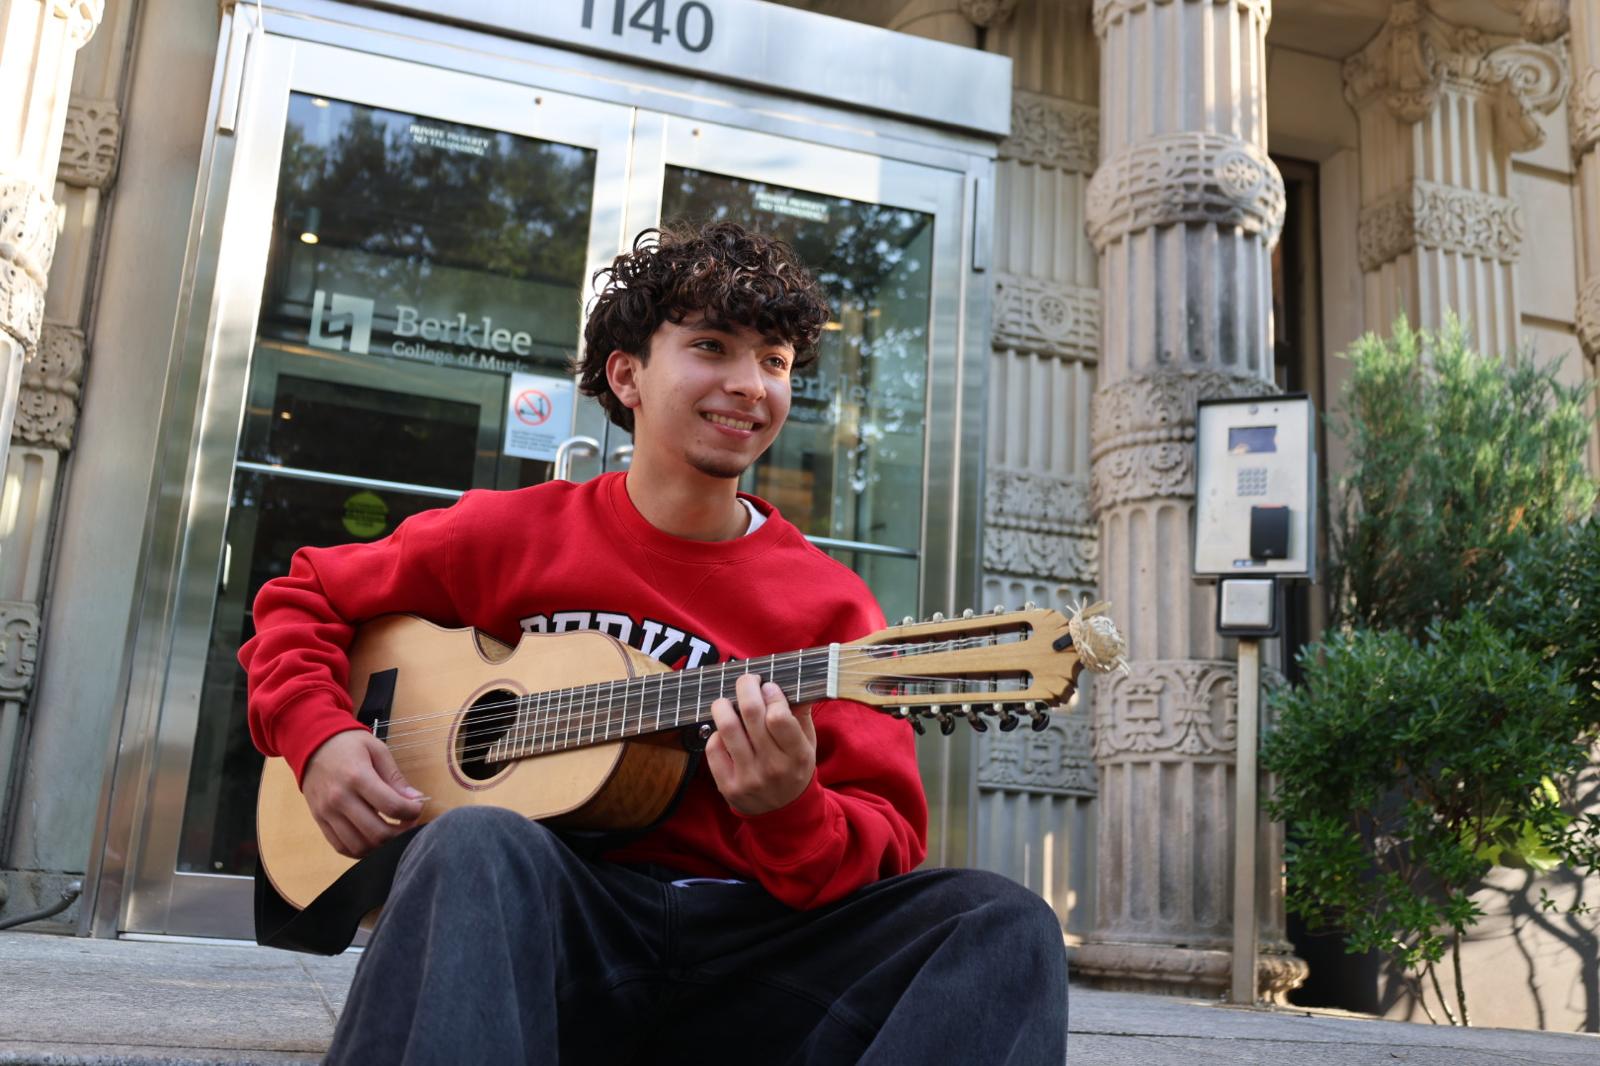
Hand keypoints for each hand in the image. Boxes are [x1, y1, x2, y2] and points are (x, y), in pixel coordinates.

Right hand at [301, 729, 424, 857]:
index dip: (412, 812)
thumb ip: (395, 777)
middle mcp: (340, 799)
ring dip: (382, 846)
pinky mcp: (320, 821)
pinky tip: (374, 840)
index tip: (418, 807)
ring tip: (393, 833)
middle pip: (377, 832)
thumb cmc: (348, 744)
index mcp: (357, 777)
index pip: (392, 806)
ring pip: (360, 846)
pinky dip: (362, 851)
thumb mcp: (377, 750)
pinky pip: (342, 847)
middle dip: (401, 834)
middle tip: (409, 824)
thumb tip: (415, 799)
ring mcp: (327, 813)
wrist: (311, 744)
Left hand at [705, 673, 816, 815]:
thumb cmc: (795, 769)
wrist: (783, 813)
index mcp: (797, 755)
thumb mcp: (808, 745)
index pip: (778, 716)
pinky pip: (713, 748)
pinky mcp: (728, 786)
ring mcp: (748, 777)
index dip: (771, 694)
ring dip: (724, 705)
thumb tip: (796, 681)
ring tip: (728, 701)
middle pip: (751, 714)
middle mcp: (773, 767)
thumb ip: (801, 714)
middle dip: (746, 687)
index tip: (769, 687)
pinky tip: (725, 731)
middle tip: (747, 681)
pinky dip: (716, 732)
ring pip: (728, 727)